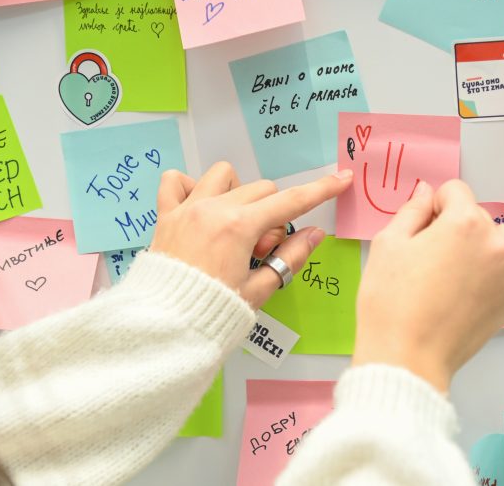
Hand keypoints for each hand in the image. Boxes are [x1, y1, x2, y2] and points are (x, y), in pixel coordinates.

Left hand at [149, 162, 353, 307]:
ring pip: (224, 175)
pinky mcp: (166, 216)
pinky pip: (176, 181)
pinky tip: (201, 208)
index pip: (291, 202)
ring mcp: (187, 209)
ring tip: (233, 225)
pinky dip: (191, 187)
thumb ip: (290, 256)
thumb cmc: (212, 313)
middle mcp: (213, 210)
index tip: (340, 179)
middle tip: (262, 250)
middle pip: (263, 190)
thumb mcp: (259, 289)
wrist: (163, 327)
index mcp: (239, 227)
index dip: (321, 190)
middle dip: (272, 214)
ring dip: (238, 193)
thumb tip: (315, 233)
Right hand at [352, 180, 503, 391]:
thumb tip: (427, 192)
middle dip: (455, 225)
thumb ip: (412, 210)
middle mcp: (494, 241)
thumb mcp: (388, 244)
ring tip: (458, 268)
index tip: (421, 229)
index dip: (433, 206)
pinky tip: (491, 274)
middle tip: (430, 256)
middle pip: (477, 214)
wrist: (406, 356)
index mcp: (463, 222)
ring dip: (484, 242)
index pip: (454, 191)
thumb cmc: (391, 302)